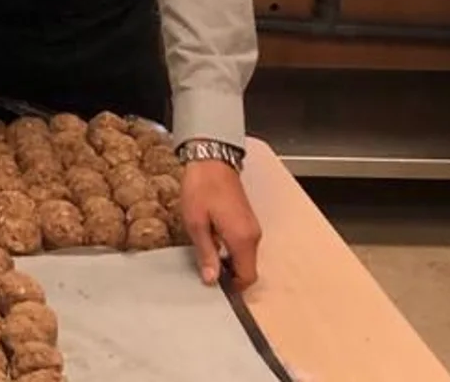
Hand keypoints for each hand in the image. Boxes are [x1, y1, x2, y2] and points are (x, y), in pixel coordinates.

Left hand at [182, 158, 261, 286]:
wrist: (212, 161)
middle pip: (248, 268)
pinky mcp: (248, 220)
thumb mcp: (196, 224)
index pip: (248, 276)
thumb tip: (211, 280)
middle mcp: (253, 235)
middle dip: (231, 275)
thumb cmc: (202, 189)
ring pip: (246, 257)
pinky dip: (232, 250)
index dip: (233, 287)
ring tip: (207, 253)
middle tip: (207, 269)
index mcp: (242, 239)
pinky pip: (244, 244)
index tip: (215, 285)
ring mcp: (253, 227)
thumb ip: (206, 253)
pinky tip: (213, 240)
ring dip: (230, 261)